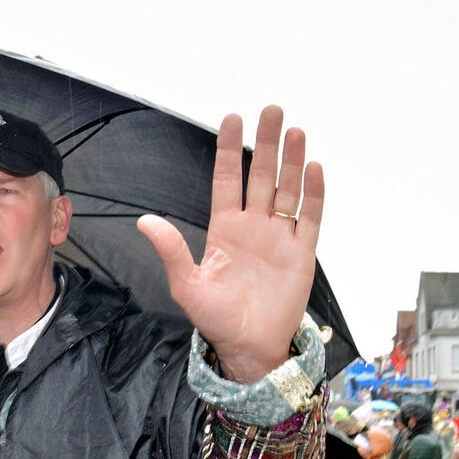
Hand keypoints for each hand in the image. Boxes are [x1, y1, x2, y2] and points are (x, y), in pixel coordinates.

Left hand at [137, 105, 322, 383]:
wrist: (248, 348)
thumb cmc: (216, 320)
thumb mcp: (187, 285)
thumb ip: (171, 251)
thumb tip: (144, 221)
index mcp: (224, 229)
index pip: (226, 179)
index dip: (229, 149)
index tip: (233, 118)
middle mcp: (253, 227)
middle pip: (262, 176)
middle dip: (267, 143)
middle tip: (272, 111)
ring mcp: (279, 238)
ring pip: (288, 190)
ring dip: (292, 161)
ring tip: (295, 131)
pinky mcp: (301, 254)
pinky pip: (309, 218)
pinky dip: (313, 194)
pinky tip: (313, 169)